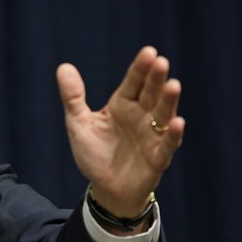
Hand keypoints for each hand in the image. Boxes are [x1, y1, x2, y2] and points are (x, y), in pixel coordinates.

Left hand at [57, 46, 184, 218]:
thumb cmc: (94, 154)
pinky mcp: (158, 158)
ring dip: (169, 101)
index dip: (140, 68)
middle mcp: (141, 116)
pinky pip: (167, 145)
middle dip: (156, 79)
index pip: (133, 82)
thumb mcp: (78, 124)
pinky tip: (178, 122)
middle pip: (150, 94)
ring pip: (163, 115)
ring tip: (174, 85)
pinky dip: (173, 134)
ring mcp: (152, 136)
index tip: (149, 52)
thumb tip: (63, 67)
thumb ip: (73, 97)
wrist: (105, 189)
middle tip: (161, 62)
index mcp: (122, 105)